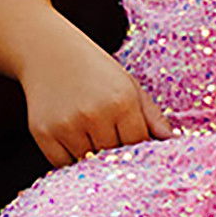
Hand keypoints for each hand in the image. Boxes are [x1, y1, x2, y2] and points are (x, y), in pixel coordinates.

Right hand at [23, 41, 167, 166]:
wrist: (48, 52)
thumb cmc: (96, 71)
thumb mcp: (130, 86)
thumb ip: (152, 116)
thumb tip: (172, 142)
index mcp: (122, 102)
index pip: (137, 145)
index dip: (137, 150)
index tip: (135, 148)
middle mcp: (94, 115)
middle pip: (113, 158)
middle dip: (116, 157)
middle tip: (112, 146)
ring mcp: (67, 125)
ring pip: (87, 163)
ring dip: (92, 160)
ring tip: (91, 139)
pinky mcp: (43, 133)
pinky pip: (62, 164)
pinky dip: (69, 160)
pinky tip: (73, 142)